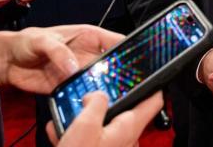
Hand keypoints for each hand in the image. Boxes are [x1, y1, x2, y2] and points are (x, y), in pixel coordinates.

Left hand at [0, 25, 123, 93]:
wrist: (7, 61)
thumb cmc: (26, 41)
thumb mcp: (42, 40)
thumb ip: (58, 52)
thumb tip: (74, 67)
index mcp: (89, 37)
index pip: (116, 41)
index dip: (129, 49)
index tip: (138, 60)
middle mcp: (88, 55)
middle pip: (112, 65)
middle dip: (120, 74)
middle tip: (127, 84)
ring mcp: (79, 72)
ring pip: (100, 82)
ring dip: (104, 89)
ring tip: (112, 97)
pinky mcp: (69, 87)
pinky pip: (83, 94)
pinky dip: (87, 100)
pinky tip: (91, 104)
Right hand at [47, 91, 163, 146]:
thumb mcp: (85, 125)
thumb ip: (96, 103)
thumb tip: (98, 95)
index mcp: (129, 128)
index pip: (153, 102)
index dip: (153, 85)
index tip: (149, 73)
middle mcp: (126, 140)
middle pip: (123, 111)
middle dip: (104, 102)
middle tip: (90, 93)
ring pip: (102, 126)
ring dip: (84, 118)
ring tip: (67, 112)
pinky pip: (91, 140)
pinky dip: (76, 134)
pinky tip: (58, 130)